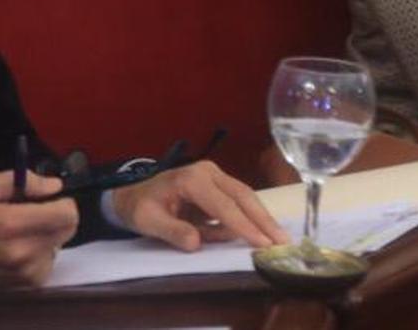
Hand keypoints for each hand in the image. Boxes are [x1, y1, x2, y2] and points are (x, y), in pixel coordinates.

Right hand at [0, 171, 77, 297]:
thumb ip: (21, 181)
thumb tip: (54, 186)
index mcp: (12, 224)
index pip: (66, 214)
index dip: (63, 202)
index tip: (50, 199)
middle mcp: (24, 251)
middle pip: (69, 229)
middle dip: (57, 216)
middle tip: (36, 213)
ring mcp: (29, 271)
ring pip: (60, 244)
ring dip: (48, 235)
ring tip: (23, 233)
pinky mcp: (31, 284)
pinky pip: (51, 260)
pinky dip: (42, 252)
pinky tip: (20, 248)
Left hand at [112, 160, 288, 250]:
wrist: (134, 197)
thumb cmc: (140, 208)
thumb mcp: (148, 222)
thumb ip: (171, 231)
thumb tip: (195, 243)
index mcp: (190, 179)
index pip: (223, 205)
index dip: (243, 225)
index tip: (262, 243)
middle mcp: (206, 172)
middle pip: (242, 196)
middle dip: (263, 219)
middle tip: (283, 241)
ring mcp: (214, 176)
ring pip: (245, 197)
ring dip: (262, 218)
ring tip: (280, 239)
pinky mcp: (219, 186)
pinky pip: (239, 202)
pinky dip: (252, 217)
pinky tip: (263, 233)